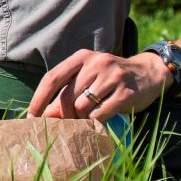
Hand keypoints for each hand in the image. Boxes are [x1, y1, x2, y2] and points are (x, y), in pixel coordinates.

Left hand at [31, 49, 169, 121]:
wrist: (149, 73)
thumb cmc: (110, 80)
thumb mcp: (88, 79)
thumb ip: (66, 93)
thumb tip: (42, 115)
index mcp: (82, 57)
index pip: (52, 78)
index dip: (39, 99)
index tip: (31, 118)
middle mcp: (96, 63)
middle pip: (66, 97)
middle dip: (65, 115)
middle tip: (72, 123)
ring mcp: (112, 77)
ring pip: (82, 108)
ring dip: (82, 119)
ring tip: (90, 118)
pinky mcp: (125, 93)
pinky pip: (99, 115)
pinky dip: (96, 123)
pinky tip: (102, 120)